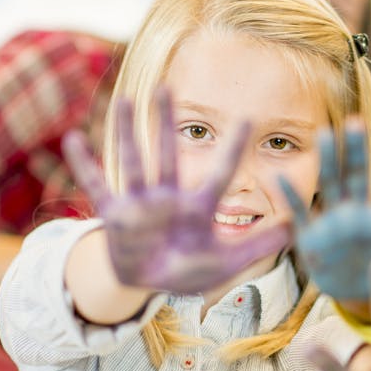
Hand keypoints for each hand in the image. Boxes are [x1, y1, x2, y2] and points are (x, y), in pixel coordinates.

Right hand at [62, 90, 288, 294]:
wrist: (151, 283)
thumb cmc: (190, 269)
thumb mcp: (227, 262)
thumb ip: (259, 246)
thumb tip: (298, 227)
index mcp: (198, 207)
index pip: (220, 173)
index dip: (233, 148)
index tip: (248, 118)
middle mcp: (168, 197)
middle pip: (169, 154)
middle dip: (167, 121)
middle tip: (167, 86)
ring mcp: (140, 204)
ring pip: (134, 162)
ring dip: (127, 133)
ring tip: (126, 100)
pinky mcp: (116, 216)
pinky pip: (97, 186)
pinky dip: (84, 165)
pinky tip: (73, 138)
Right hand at [281, 125, 370, 301]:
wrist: (356, 294)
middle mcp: (359, 213)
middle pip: (358, 176)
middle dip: (357, 150)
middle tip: (356, 121)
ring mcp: (333, 221)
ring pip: (330, 185)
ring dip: (328, 161)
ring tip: (325, 134)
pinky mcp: (312, 237)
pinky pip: (300, 213)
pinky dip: (291, 197)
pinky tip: (280, 177)